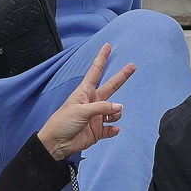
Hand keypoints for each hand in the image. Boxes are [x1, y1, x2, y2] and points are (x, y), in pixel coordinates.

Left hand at [36, 43, 133, 160]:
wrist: (57, 143)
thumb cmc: (63, 122)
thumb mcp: (81, 110)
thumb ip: (102, 108)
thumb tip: (120, 108)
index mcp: (85, 92)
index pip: (95, 72)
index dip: (101, 58)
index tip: (107, 46)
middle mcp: (93, 102)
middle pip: (111, 87)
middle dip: (121, 77)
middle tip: (133, 66)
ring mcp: (97, 116)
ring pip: (115, 111)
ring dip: (116, 114)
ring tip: (108, 118)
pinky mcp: (98, 131)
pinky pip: (111, 129)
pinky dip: (114, 129)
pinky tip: (113, 130)